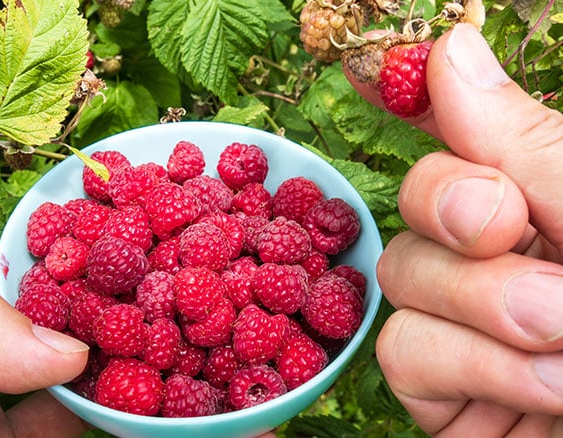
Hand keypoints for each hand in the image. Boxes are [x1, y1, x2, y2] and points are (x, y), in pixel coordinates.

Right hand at [350, 23, 562, 434]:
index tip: (391, 72)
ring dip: (477, 301)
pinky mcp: (445, 389)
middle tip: (506, 226)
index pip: (474, 132)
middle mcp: (507, 253)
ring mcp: (467, 322)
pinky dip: (466, 364)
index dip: (426, 97)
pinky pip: (400, 349)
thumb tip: (451, 50)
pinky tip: (543, 389)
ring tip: (562, 340)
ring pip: (399, 271)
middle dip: (451, 204)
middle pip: (418, 194)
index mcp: (556, 199)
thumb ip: (535, 147)